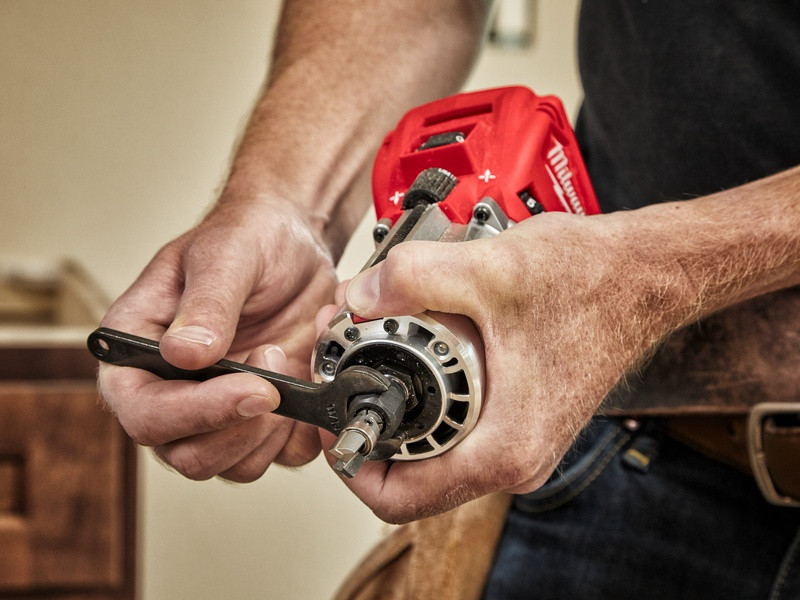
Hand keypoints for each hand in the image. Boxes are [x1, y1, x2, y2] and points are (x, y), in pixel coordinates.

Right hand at [99, 196, 336, 480]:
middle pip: (188, 454)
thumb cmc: (247, 239)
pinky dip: (301, 431)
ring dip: (272, 428)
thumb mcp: (225, 256)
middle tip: (275, 364)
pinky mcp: (261, 420)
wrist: (293, 245)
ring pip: (234, 465)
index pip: (142, 412)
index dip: (195, 412)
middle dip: (241, 423)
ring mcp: (217, 411)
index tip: (251, 386)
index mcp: (136, 353)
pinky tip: (307, 382)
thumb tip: (185, 355)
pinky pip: (278, 456)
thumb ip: (206, 304)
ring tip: (288, 362)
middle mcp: (171, 392)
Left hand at [322, 211, 668, 522]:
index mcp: (504, 447)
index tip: (332, 420)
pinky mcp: (521, 413)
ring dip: (402, 395)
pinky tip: (424, 337)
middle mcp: (514, 455)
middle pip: (413, 469)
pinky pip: (459, 418)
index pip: (400, 497)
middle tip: (352, 362)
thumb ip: (412, 279)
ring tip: (382, 342)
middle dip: (374, 415)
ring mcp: (520, 437)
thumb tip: (359, 296)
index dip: (351, 465)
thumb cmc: (595, 282)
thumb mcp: (490, 271)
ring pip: (435, 440)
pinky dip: (431, 385)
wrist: (646, 274)